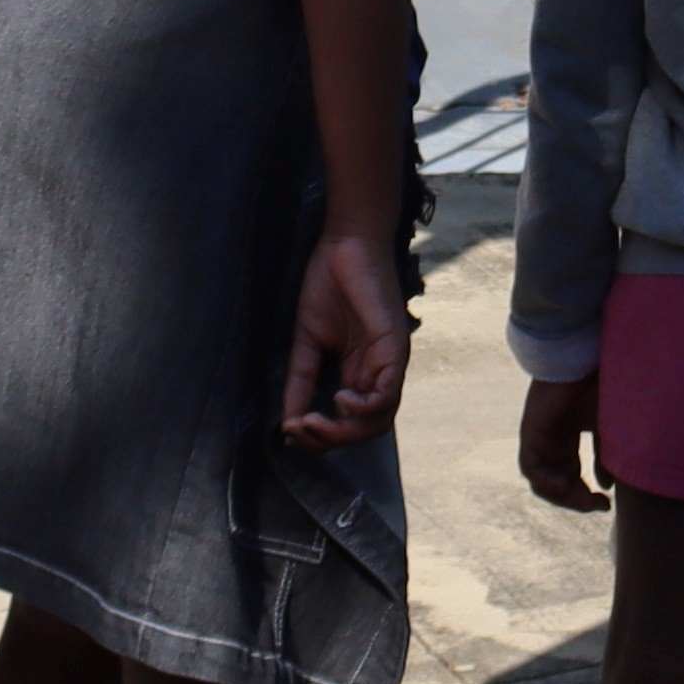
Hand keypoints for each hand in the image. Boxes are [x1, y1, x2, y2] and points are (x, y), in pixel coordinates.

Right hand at [281, 227, 411, 445]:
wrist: (344, 244)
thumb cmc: (329, 284)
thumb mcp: (307, 342)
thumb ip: (301, 380)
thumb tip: (287, 422)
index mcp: (360, 372)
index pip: (350, 423)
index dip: (322, 436)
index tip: (290, 431)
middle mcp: (379, 372)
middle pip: (366, 429)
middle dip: (331, 439)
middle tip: (300, 430)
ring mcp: (390, 361)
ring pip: (379, 419)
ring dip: (344, 430)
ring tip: (314, 422)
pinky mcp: (395, 347)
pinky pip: (389, 393)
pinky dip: (365, 407)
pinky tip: (339, 400)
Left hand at [519, 373, 609, 511]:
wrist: (584, 362)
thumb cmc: (599, 387)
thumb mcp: (607, 429)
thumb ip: (604, 457)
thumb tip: (606, 487)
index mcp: (568, 438)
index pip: (571, 476)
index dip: (587, 495)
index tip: (607, 503)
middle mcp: (551, 441)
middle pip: (557, 484)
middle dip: (578, 500)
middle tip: (599, 506)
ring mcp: (539, 438)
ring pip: (542, 481)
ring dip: (563, 496)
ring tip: (585, 499)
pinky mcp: (530, 434)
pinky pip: (531, 469)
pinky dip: (547, 481)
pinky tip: (568, 484)